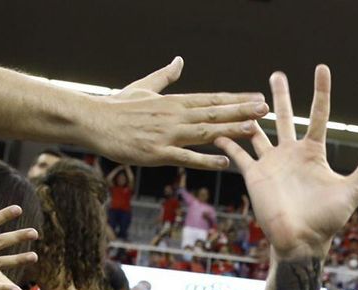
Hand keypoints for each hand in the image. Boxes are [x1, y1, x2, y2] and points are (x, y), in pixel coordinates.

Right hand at [85, 58, 267, 169]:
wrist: (92, 121)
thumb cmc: (117, 106)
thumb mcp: (143, 86)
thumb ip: (165, 77)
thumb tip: (179, 60)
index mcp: (174, 102)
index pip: (211, 99)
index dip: (235, 99)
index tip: (256, 97)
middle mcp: (175, 116)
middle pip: (214, 114)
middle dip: (241, 111)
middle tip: (265, 109)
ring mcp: (167, 135)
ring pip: (206, 133)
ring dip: (231, 131)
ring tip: (254, 130)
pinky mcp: (157, 153)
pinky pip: (186, 157)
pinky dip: (206, 160)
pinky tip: (225, 162)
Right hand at [214, 66, 357, 260]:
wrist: (303, 241)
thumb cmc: (329, 219)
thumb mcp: (353, 189)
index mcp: (313, 153)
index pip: (318, 115)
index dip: (321, 92)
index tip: (321, 68)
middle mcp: (291, 154)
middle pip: (284, 117)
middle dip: (280, 96)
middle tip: (277, 74)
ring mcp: (271, 163)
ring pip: (258, 132)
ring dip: (250, 116)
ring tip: (243, 99)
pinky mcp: (255, 176)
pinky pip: (239, 156)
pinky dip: (228, 143)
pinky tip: (217, 131)